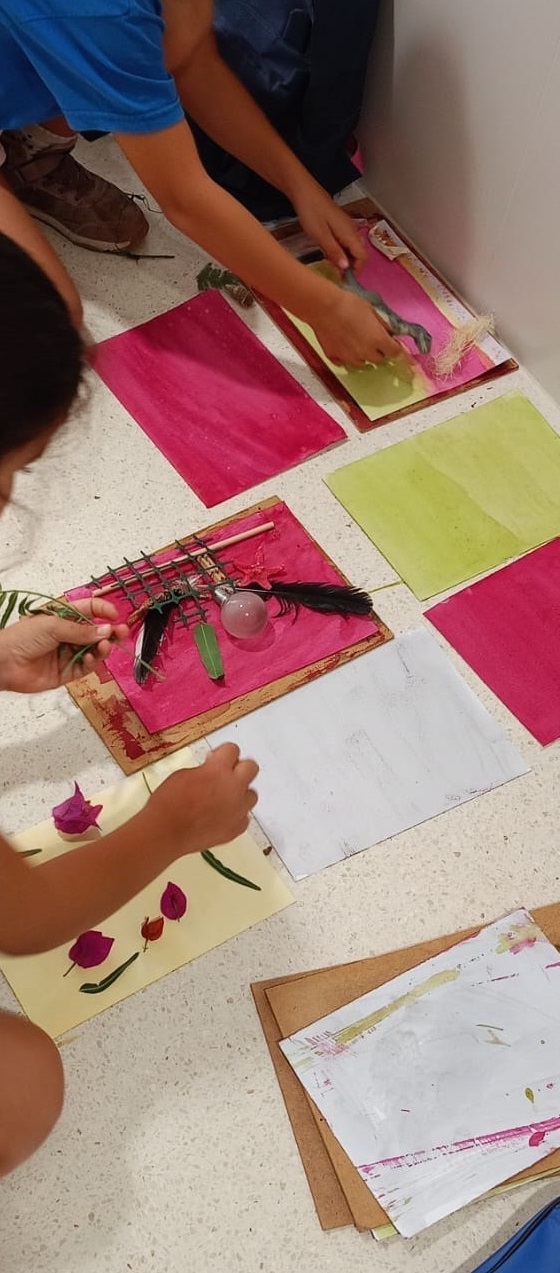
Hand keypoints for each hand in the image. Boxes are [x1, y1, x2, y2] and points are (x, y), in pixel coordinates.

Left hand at [0, 598, 128, 691]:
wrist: (5, 662)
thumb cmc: (21, 638)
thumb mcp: (54, 626)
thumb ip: (82, 630)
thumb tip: (106, 631)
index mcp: (62, 616)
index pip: (89, 610)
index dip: (103, 611)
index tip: (114, 615)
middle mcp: (66, 634)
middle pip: (95, 632)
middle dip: (109, 631)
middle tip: (121, 632)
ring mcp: (67, 653)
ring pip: (93, 650)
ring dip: (101, 648)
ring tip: (104, 646)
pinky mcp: (66, 672)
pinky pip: (85, 667)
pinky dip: (91, 662)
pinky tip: (91, 657)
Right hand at [150, 743, 258, 853]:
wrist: (166, 831)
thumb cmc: (169, 803)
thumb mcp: (183, 775)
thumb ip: (205, 770)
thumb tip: (211, 771)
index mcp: (218, 770)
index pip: (233, 749)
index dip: (223, 753)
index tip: (217, 758)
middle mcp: (233, 788)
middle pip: (252, 767)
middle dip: (240, 768)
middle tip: (226, 774)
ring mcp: (238, 809)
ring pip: (251, 795)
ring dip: (240, 794)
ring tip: (222, 799)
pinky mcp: (236, 828)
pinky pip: (244, 817)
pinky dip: (235, 815)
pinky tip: (221, 816)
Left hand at [294, 184, 367, 272]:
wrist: (304, 191)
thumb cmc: (311, 212)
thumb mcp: (320, 236)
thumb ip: (334, 252)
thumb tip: (346, 268)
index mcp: (350, 234)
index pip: (363, 256)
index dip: (357, 270)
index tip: (345, 279)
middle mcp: (352, 230)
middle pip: (359, 253)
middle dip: (351, 266)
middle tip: (337, 274)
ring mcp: (346, 227)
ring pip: (352, 247)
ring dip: (345, 258)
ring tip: (332, 265)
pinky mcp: (340, 224)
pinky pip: (346, 241)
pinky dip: (341, 250)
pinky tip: (329, 252)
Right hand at [312, 288, 400, 366]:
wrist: (323, 307)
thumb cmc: (349, 304)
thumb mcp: (371, 310)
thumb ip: (382, 324)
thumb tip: (389, 332)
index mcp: (378, 340)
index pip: (395, 352)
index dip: (396, 348)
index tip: (395, 344)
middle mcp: (366, 353)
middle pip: (379, 359)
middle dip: (380, 351)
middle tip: (374, 339)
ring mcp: (350, 358)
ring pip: (362, 362)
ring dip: (364, 355)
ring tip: (357, 341)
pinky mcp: (335, 358)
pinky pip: (345, 362)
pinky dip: (347, 356)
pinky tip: (343, 345)